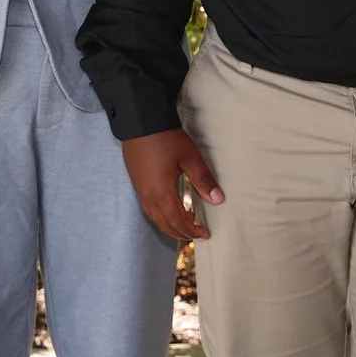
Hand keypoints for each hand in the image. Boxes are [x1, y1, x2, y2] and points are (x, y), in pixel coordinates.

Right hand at [120, 127, 223, 241]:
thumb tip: (218, 200)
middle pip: (165, 224)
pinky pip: (149, 209)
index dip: (192, 231)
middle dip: (181, 232)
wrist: (140, 122)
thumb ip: (203, 180)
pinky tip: (170, 209)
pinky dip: (161, 216)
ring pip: (155, 218)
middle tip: (197, 233)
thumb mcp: (189, 158)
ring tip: (186, 223)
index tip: (205, 233)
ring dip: (170, 225)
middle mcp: (149, 196)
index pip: (178, 222)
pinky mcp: (137, 183)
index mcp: (162, 193)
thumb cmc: (166, 139)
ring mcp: (141, 190)